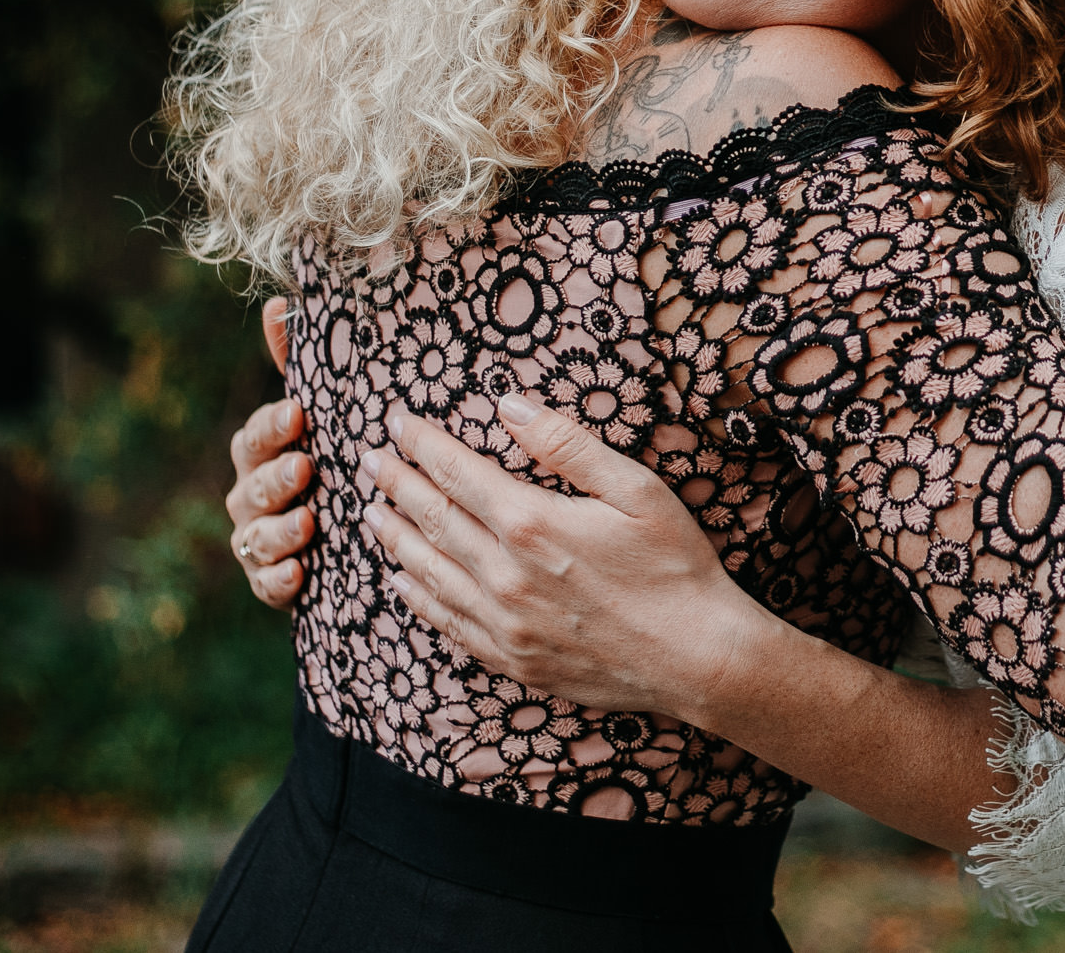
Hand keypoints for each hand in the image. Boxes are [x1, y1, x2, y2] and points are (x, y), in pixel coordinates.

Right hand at [227, 298, 314, 608]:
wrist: (344, 531)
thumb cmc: (328, 457)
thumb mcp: (323, 413)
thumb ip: (299, 363)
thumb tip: (278, 303)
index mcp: (261, 452)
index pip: (256, 434)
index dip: (273, 425)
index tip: (299, 413)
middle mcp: (250, 495)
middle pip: (252, 487)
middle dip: (276, 479)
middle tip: (305, 469)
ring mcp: (257, 540)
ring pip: (255, 538)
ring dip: (279, 532)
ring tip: (308, 525)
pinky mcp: (271, 581)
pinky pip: (267, 584)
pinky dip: (279, 580)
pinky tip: (299, 574)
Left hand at [358, 393, 763, 722]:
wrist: (696, 658)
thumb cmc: (676, 566)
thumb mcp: (637, 490)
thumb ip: (568, 445)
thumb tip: (509, 405)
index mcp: (532, 524)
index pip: (457, 473)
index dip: (422, 444)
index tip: (397, 421)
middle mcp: (504, 574)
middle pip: (433, 519)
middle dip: (396, 484)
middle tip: (368, 460)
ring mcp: (502, 622)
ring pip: (428, 572)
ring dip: (395, 538)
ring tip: (370, 512)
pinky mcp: (511, 659)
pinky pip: (446, 623)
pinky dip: (416, 598)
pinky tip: (401, 581)